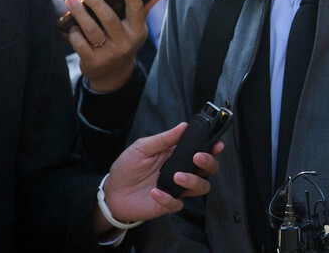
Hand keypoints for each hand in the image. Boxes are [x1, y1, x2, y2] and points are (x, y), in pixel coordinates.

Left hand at [66, 0, 159, 92]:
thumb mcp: (136, 29)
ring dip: (80, 14)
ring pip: (92, 30)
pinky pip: (80, 44)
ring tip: (71, 0)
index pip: (136, 10)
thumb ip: (142, 10)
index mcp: (137, 31)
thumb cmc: (124, 42)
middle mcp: (125, 43)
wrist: (114, 74)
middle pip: (109, 19)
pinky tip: (71, 25)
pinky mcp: (93, 62)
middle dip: (96, 2)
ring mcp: (109, 54)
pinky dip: (74, 33)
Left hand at [95, 122, 224, 233]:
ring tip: (176, 176)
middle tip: (197, 157)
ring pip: (201, 187)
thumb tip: (183, 126)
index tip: (216, 144)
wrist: (112, 191)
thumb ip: (164, 139)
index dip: (213, 147)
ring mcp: (176, 188)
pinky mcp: (168, 204)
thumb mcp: (142, 147)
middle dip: (208, 162)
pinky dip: (168, 199)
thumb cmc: (127, 167)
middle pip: (208, 169)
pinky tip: (155, 192)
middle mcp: (182, 171)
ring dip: (193, 181)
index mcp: (178, 155)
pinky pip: (177, 204)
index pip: (202, 150)